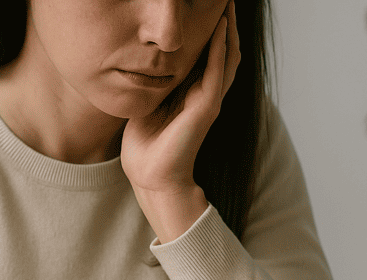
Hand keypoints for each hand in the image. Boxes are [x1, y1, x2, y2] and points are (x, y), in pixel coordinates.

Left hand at [120, 1, 240, 242]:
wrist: (151, 175)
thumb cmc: (145, 144)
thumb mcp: (146, 101)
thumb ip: (151, 82)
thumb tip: (138, 60)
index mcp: (193, 91)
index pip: (208, 53)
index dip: (211, 29)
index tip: (207, 6)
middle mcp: (206, 93)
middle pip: (225, 49)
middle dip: (225, 23)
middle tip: (224, 0)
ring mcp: (209, 100)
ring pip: (228, 56)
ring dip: (228, 29)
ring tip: (227, 6)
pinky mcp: (207, 107)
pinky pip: (217, 71)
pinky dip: (219, 48)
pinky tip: (219, 28)